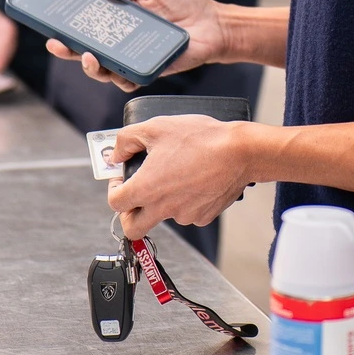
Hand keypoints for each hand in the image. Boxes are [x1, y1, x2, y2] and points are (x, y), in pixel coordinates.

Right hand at [46, 0, 228, 92]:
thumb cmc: (185, 3)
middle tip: (58, 44)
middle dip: (68, 51)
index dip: (67, 28)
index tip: (49, 24)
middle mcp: (123, 43)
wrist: (214, 22)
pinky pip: (130, 79)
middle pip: (88, 52)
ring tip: (88, 56)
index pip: (87, 26)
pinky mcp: (151, 70)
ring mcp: (136, 58)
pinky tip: (114, 69)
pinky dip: (120, 76)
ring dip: (92, 67)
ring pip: (105, 70)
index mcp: (120, 21)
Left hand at [107, 114, 251, 238]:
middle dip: (130, 214)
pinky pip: (187, 213)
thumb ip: (127, 140)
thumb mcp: (156, 127)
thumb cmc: (199, 137)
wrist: (240, 151)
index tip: (122, 178)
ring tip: (177, 172)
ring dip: (162, 201)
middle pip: (133, 228)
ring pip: (163, 216)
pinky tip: (195, 179)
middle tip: (136, 195)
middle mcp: (163, 208)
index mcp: (147, 188)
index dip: (114, 189)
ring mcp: (185, 215)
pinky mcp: (203, 216)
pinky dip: (186, 200)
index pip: (115, 204)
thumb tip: (116, 154)